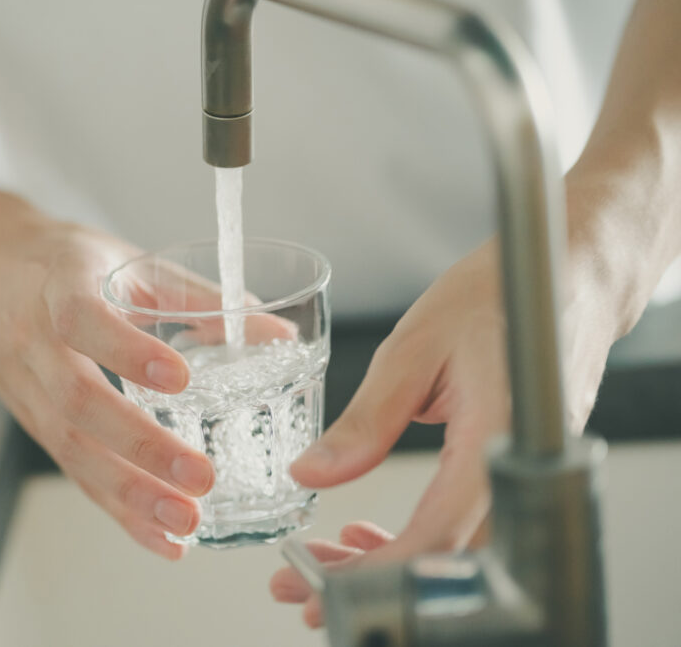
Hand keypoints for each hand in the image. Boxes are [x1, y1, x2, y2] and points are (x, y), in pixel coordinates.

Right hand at [0, 207, 216, 558]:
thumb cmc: (62, 262)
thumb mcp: (126, 260)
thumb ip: (198, 295)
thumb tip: (275, 333)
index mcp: (59, 285)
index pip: (82, 319)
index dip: (126, 350)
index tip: (180, 378)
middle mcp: (32, 339)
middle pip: (76, 401)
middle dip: (139, 445)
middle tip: (200, 477)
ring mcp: (25, 386)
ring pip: (69, 447)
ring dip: (128, 492)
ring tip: (185, 522)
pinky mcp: (32, 421)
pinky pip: (71, 469)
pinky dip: (116, 508)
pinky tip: (159, 537)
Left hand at [271, 239, 615, 624]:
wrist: (564, 277)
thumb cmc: (497, 297)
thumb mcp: (414, 347)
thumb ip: (367, 419)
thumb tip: (312, 474)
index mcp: (500, 438)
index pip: (440, 537)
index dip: (380, 573)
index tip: (322, 582)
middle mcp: (520, 470)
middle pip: (448, 564)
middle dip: (372, 585)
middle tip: (302, 588)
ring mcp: (524, 477)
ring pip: (456, 556)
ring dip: (389, 569)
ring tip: (325, 565)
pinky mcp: (514, 475)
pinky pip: (466, 532)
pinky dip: (415, 544)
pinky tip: (370, 537)